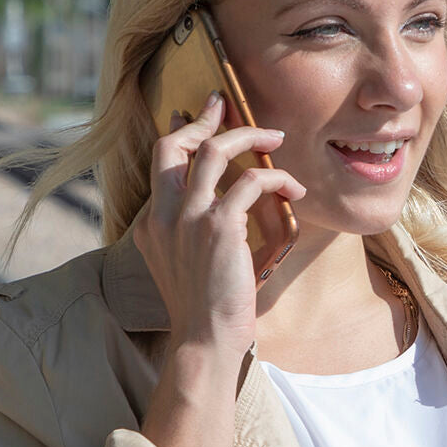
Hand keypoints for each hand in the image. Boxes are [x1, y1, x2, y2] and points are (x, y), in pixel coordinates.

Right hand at [133, 92, 304, 357]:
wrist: (204, 341)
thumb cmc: (205, 313)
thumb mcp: (186, 268)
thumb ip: (192, 237)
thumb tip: (225, 213)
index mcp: (151, 224)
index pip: (160, 162)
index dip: (180, 134)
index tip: (192, 116)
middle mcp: (163, 215)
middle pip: (175, 144)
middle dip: (203, 119)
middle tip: (226, 104)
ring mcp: (188, 218)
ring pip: (216, 152)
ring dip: (250, 137)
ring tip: (276, 137)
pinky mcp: (219, 226)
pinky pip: (252, 182)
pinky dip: (277, 178)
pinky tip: (295, 190)